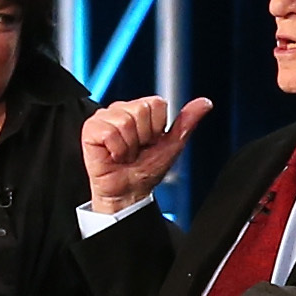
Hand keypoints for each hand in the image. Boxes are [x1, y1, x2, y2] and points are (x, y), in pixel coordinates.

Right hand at [81, 95, 212, 212]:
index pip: (156, 103)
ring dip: (129, 146)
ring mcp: (104, 117)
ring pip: (125, 121)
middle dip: (144, 136)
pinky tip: (113, 155)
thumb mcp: (172, 145)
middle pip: (141, 110)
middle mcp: (121, 109)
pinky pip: (109, 132)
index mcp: (140, 110)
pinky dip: (116, 149)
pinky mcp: (90, 129)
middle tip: (137, 150)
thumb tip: (205, 103)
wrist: (129, 192)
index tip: (151, 142)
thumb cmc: (145, 171)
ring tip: (125, 154)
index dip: (157, 127)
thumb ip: (186, 122)